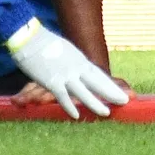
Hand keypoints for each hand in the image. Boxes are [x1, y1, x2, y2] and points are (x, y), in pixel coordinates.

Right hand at [8, 24, 128, 118]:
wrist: (29, 38)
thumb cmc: (45, 43)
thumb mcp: (66, 50)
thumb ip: (74, 62)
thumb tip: (81, 68)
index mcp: (80, 60)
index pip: (99, 75)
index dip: (110, 85)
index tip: (122, 93)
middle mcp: (76, 67)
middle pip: (97, 83)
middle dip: (111, 93)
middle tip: (124, 101)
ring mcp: (65, 75)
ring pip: (84, 92)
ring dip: (95, 103)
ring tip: (106, 113)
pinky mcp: (52, 81)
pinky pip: (63, 97)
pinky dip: (69, 106)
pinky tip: (76, 115)